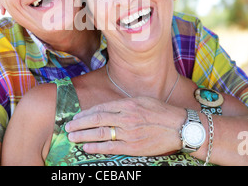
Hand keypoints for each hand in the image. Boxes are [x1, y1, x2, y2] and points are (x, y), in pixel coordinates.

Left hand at [65, 96, 186, 155]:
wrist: (179, 127)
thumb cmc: (161, 112)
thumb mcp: (141, 100)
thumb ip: (123, 104)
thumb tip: (106, 107)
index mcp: (127, 104)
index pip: (100, 108)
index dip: (85, 114)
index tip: (75, 117)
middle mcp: (126, 117)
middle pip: (96, 120)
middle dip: (79, 124)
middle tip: (68, 127)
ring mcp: (129, 133)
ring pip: (101, 134)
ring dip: (83, 136)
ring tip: (73, 137)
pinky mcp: (134, 147)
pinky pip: (111, 147)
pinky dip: (97, 147)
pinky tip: (87, 148)